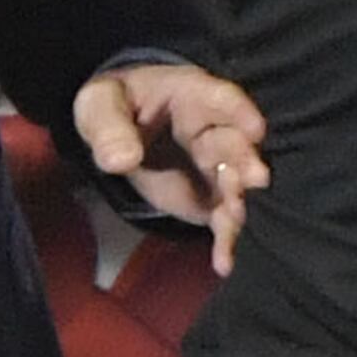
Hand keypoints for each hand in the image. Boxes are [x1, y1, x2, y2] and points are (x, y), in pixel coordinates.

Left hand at [73, 61, 269, 278]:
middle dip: (244, 160)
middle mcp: (212, 129)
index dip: (239, 111)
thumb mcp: (100, 105)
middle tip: (255, 179)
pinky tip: (224, 262)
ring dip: (236, 200)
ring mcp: (211, 166)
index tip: (256, 129)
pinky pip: (220, 217)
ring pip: (232, 182)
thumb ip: (109, 129)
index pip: (219, 97)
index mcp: (190, 95)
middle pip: (232, 143)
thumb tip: (122, 159)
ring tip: (233, 219)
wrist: (119, 129)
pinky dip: (224, 239)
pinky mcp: (206, 198)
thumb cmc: (114, 107)